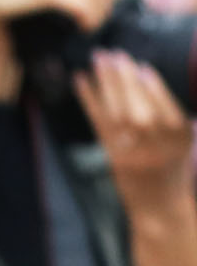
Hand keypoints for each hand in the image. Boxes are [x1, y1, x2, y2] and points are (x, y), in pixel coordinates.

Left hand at [73, 50, 196, 223]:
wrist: (160, 210)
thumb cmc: (175, 172)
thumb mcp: (188, 148)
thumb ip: (181, 122)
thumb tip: (164, 82)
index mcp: (181, 143)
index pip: (167, 114)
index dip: (155, 92)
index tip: (144, 69)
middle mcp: (157, 150)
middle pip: (139, 112)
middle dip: (126, 82)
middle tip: (115, 54)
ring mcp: (133, 155)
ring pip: (118, 116)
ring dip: (107, 84)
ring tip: (99, 57)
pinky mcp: (114, 157)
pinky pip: (99, 125)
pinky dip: (89, 100)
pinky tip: (80, 79)